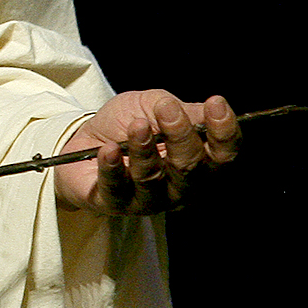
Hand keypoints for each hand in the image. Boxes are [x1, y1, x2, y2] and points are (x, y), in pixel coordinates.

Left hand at [55, 91, 239, 215]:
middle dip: (181, 136)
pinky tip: (110, 150)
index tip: (216, 105)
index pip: (223, 154)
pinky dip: (113, 167)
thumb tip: (209, 108)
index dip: (224, 132)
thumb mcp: (154, 104)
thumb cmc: (127, 123)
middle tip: (166, 110)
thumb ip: (182, 109)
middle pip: (191, 169)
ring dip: (145, 149)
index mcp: (198, 161)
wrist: (83, 138)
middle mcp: (180, 186)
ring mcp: (148, 198)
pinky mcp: (115, 203)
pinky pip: (116, 187)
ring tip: (136, 126)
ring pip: (153, 179)